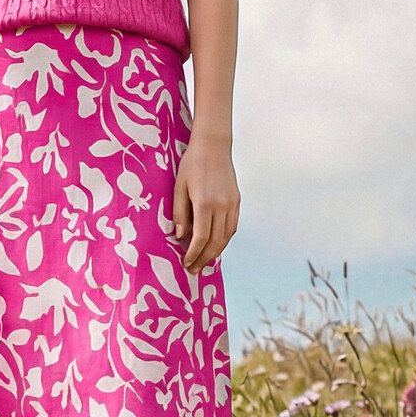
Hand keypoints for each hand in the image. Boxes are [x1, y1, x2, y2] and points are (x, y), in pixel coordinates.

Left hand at [168, 131, 240, 272]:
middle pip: (215, 242)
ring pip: (226, 237)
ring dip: (215, 252)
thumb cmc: (191, 165)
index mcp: (205, 203)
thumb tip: (180, 236)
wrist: (214, 147)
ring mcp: (232, 204)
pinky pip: (232, 227)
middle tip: (193, 269)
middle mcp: (221, 206)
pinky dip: (224, 240)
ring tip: (204, 261)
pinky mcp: (237, 202)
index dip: (193, 254)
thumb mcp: (179, 187)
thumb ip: (179, 213)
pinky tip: (215, 246)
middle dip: (204, 258)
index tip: (186, 263)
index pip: (201, 238)